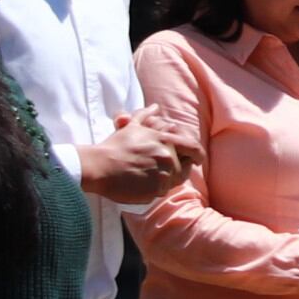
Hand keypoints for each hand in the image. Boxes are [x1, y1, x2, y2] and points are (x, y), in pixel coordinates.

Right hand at [76, 107, 193, 204]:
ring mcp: (163, 175)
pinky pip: (162, 191)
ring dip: (165, 179)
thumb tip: (155, 107)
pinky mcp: (156, 191)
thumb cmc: (115, 146)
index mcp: (166, 141)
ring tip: (147, 175)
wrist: (100, 166)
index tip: (197, 159)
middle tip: (163, 169)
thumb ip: (146, 116)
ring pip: (173, 181)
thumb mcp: (132, 127)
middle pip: (184, 167)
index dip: (198, 155)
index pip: (193, 148)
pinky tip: (142, 183)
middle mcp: (168, 158)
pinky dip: (155, 188)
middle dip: (177, 168)